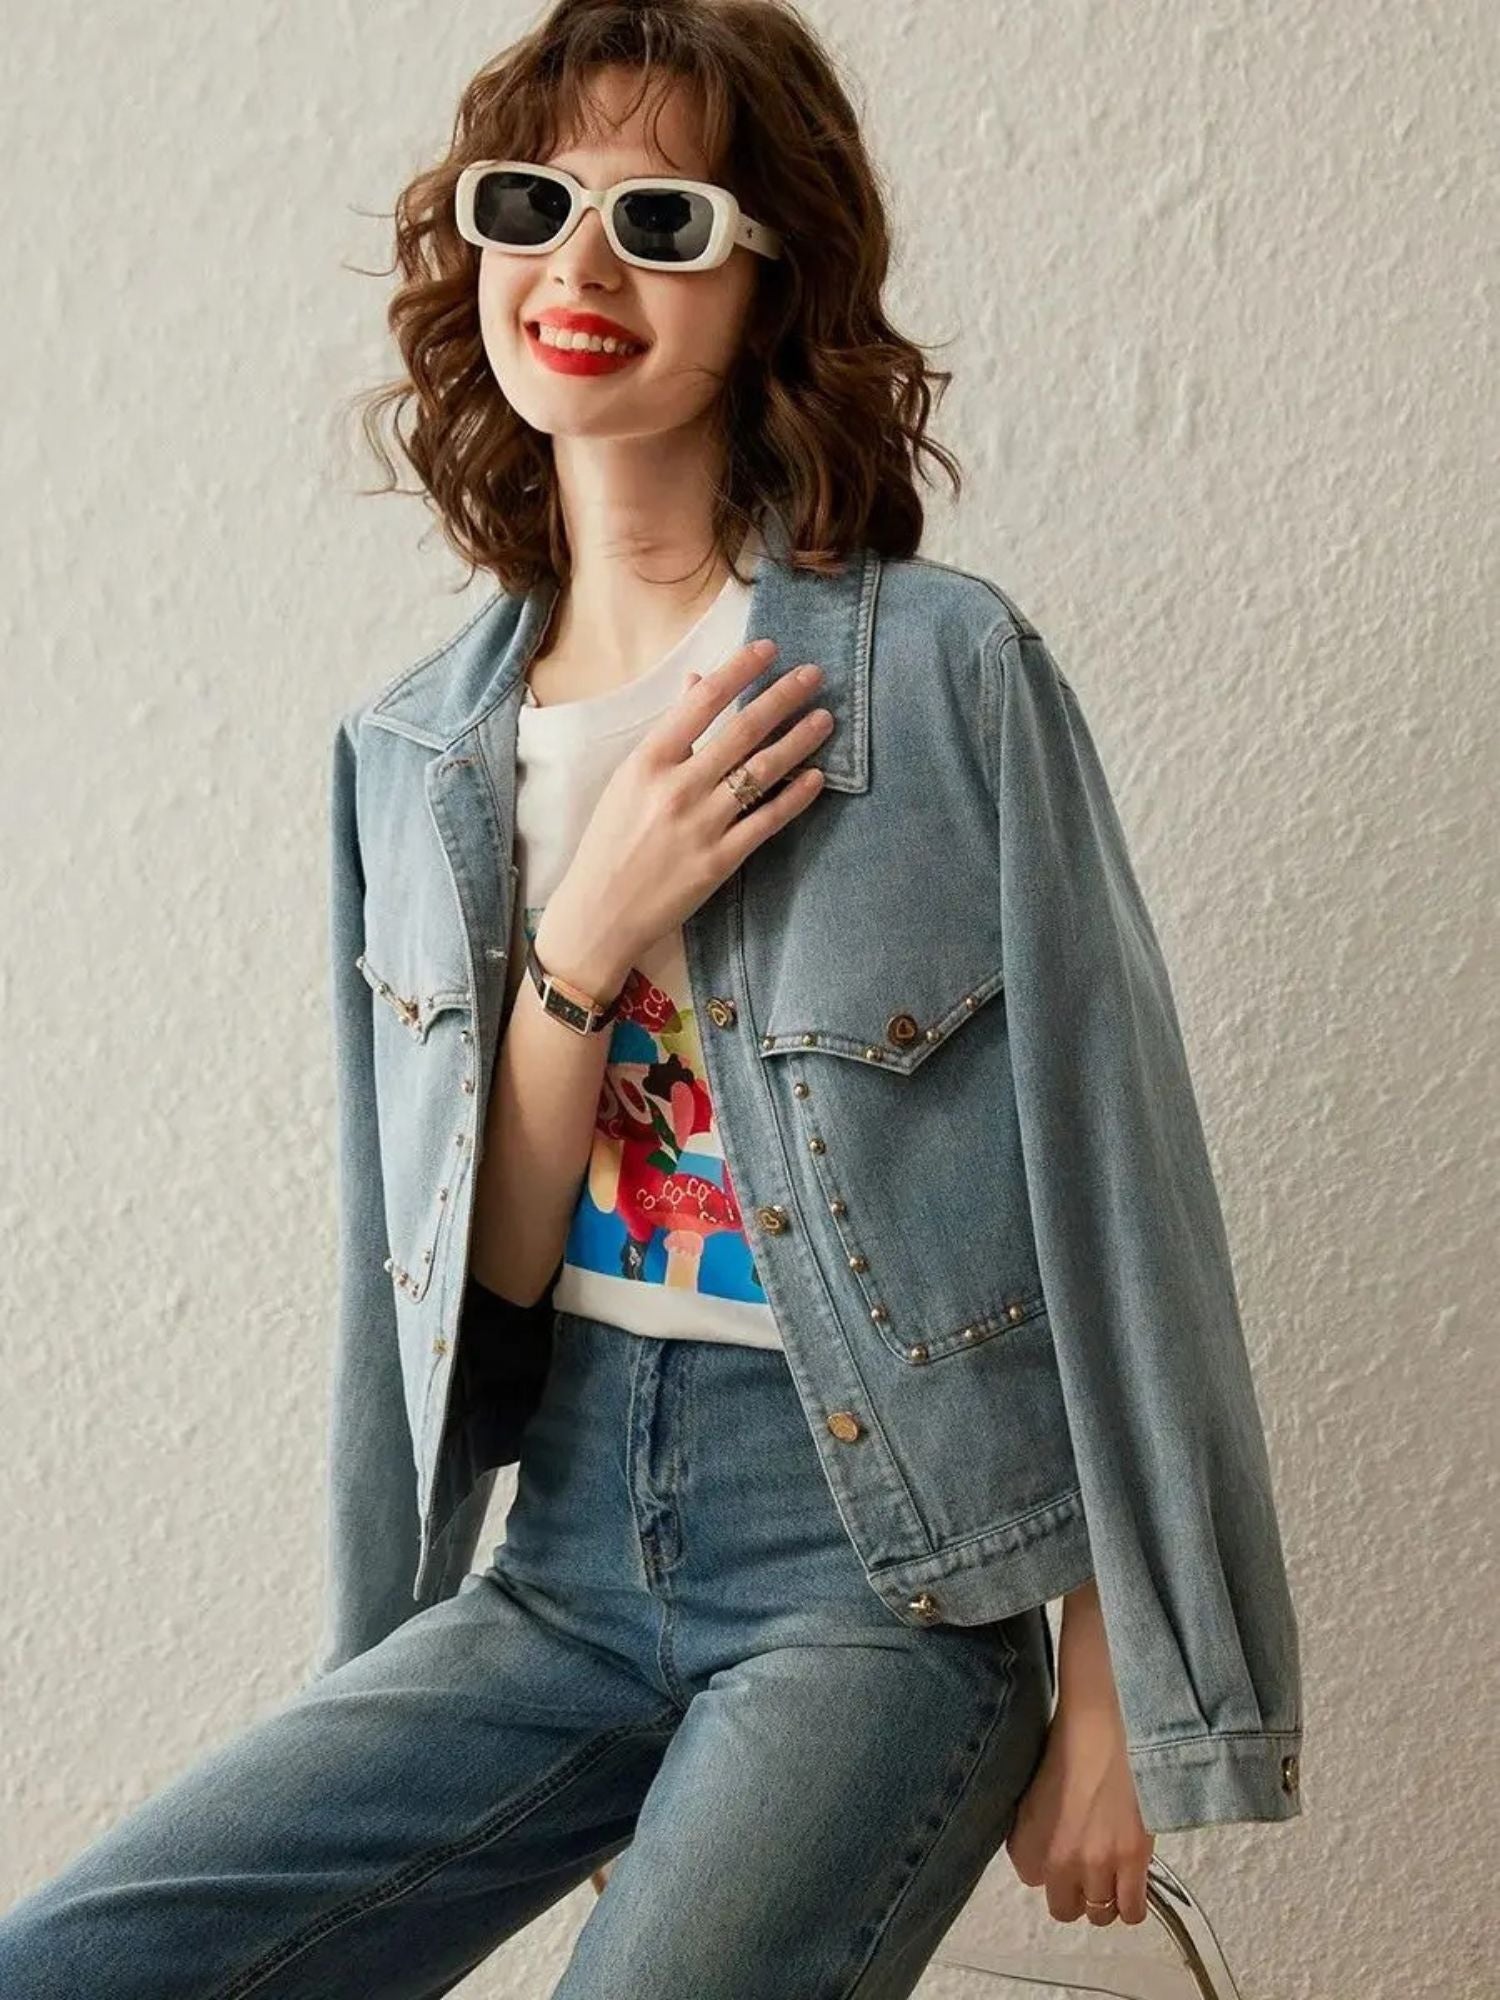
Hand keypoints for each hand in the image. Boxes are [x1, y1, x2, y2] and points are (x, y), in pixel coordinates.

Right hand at [537, 637, 833, 994]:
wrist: (600, 912)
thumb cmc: (610, 842)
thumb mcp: (628, 780)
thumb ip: (669, 734)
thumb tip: (698, 682)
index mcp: (648, 762)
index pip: (702, 701)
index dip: (740, 670)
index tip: (769, 649)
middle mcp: (677, 788)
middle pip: (742, 731)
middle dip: (783, 697)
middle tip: (814, 675)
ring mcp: (701, 826)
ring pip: (761, 772)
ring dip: (798, 740)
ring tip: (825, 718)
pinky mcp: (720, 861)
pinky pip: (767, 822)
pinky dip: (795, 797)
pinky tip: (817, 777)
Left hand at [1004, 1701, 1154, 1925]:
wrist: (1101, 1725)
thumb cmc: (1065, 1746)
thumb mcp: (1029, 1792)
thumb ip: (1032, 1833)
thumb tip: (1045, 1854)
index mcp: (1026, 1844)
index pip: (1033, 1881)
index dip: (1049, 1867)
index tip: (1061, 1850)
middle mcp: (1057, 1861)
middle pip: (1064, 1908)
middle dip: (1075, 1892)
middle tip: (1086, 1868)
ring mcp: (1097, 1863)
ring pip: (1100, 1914)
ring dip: (1104, 1898)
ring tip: (1111, 1873)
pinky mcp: (1133, 1858)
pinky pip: (1132, 1910)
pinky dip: (1131, 1903)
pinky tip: (1131, 1882)